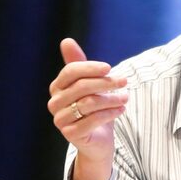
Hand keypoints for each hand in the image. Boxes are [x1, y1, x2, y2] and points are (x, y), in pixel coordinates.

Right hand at [47, 38, 127, 179]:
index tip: (110, 67)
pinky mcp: (70, 134)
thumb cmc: (94, 107)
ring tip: (125, 97)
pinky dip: (110, 113)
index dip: (90, 68)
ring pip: (88, 103)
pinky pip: (92, 120)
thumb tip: (66, 40)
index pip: (71, 71)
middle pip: (81, 87)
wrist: (97, 139)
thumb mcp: (90, 84)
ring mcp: (60, 120)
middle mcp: (55, 103)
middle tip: (124, 81)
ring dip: (112, 99)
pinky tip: (121, 110)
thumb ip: (79, 64)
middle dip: (106, 82)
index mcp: (57, 87)